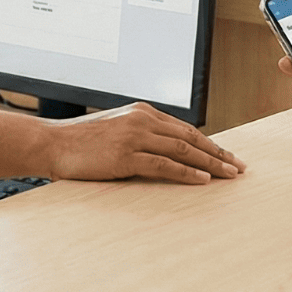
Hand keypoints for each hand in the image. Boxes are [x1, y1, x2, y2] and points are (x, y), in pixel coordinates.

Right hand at [44, 103, 244, 183]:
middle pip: (191, 138)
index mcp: (142, 112)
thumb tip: (163, 151)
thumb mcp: (115, 129)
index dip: (209, 144)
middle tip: (239, 167)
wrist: (52, 142)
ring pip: (183, 150)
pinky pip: (164, 165)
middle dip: (218, 153)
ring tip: (229, 175)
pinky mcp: (126, 156)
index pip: (185, 129)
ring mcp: (134, 137)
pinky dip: (187, 173)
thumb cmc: (81, 141)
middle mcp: (142, 120)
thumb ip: (139, 134)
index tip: (227, 155)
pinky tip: (203, 180)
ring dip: (210, 163)